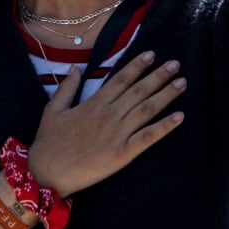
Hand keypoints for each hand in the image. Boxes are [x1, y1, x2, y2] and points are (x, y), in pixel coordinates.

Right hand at [26, 50, 185, 196]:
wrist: (47, 173)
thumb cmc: (48, 142)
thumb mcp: (52, 110)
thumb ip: (66, 88)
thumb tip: (75, 69)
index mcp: (94, 104)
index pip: (121, 80)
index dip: (137, 66)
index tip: (152, 54)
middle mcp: (109, 115)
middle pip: (139, 91)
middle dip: (158, 76)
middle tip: (176, 64)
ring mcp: (117, 134)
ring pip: (147, 109)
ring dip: (166, 95)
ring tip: (182, 82)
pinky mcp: (122, 154)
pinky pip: (147, 137)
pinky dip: (165, 127)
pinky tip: (180, 117)